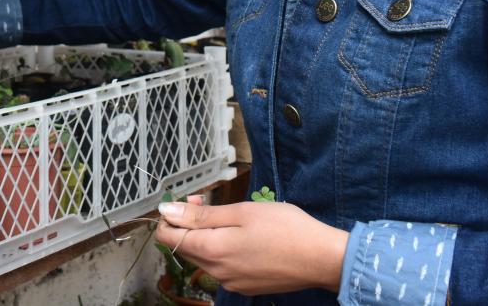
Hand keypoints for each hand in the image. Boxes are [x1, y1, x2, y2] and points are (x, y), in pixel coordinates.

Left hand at [154, 195, 348, 295]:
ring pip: (204, 258)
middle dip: (189, 224)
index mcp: (212, 251)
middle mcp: (217, 273)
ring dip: (206, 237)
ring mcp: (232, 283)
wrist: (321, 258)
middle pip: (185, 248)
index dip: (171, 217)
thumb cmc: (284, 228)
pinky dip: (223, 250)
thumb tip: (167, 211)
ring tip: (228, 218)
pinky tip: (242, 237)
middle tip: (206, 201)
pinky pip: (222, 267)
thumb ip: (201, 214)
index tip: (186, 201)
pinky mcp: (246, 286)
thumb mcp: (240, 211)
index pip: (168, 238)